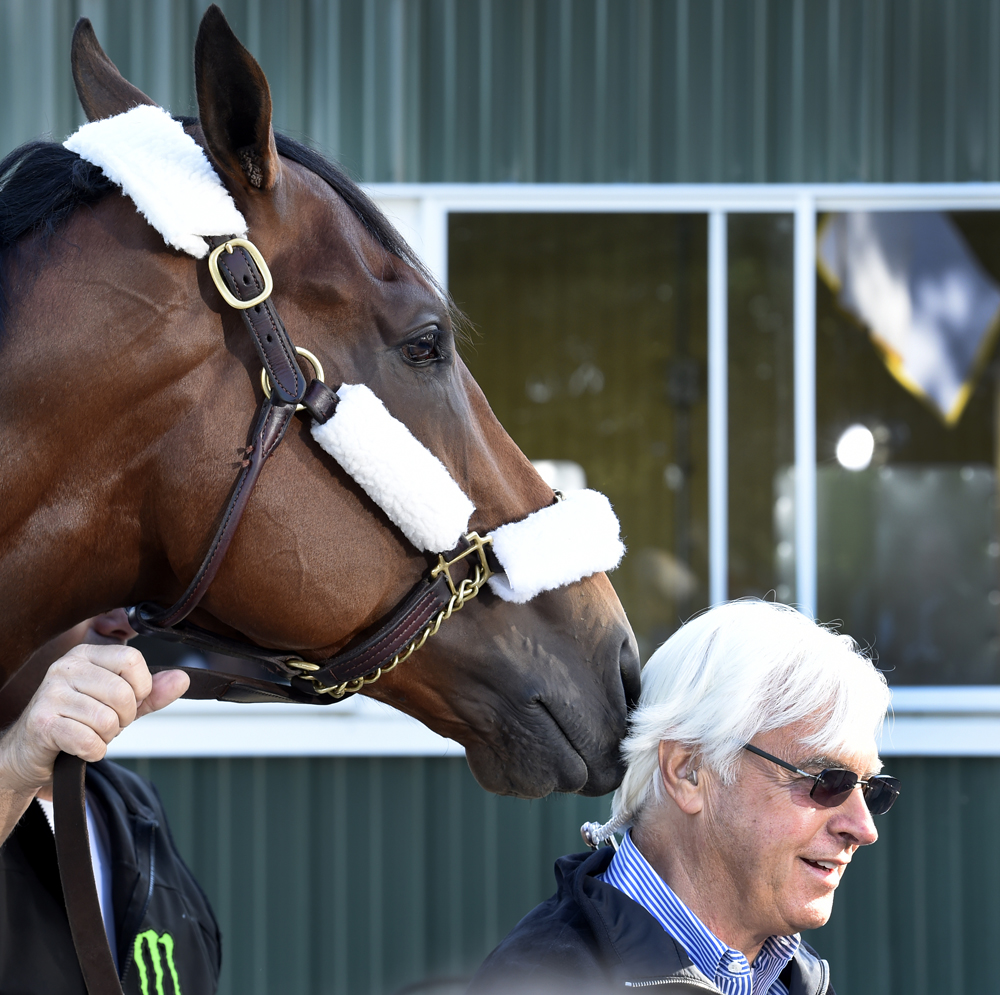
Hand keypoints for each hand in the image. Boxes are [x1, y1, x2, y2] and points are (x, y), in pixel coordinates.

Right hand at [0, 643, 188, 797]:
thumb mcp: (120, 703)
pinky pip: (89, 740)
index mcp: (87, 654)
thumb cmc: (79, 720)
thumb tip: (183, 679)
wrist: (31, 750)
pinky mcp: (42, 723)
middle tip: (108, 723)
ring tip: (90, 733)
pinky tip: (81, 747)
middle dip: (124, 717)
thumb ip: (152, 692)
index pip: (132, 660)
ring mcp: (51, 694)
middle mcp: (66, 667)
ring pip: (107, 719)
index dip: (141, 687)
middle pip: (122, 692)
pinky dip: (93, 751)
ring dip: (106, 736)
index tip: (130, 701)